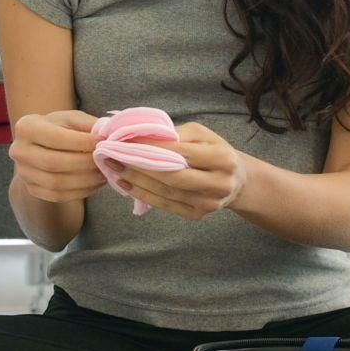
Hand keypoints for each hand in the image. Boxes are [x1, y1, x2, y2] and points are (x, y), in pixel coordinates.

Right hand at [9, 109, 106, 202]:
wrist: (42, 146)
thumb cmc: (59, 128)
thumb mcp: (71, 119)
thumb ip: (87, 124)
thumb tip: (106, 134)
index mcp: (26, 127)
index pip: (55, 138)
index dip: (81, 142)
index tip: (102, 142)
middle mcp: (19, 151)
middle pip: (54, 163)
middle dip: (84, 163)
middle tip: (104, 160)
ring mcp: (23, 173)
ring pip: (57, 183)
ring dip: (85, 180)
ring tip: (103, 173)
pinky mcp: (32, 189)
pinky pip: (58, 196)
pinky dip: (81, 191)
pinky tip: (95, 183)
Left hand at [117, 122, 247, 220]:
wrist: (236, 181)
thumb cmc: (214, 151)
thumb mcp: (203, 135)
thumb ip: (177, 135)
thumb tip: (142, 137)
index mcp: (222, 158)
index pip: (181, 153)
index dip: (152, 147)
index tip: (127, 141)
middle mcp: (218, 183)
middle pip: (172, 177)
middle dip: (139, 167)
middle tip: (114, 156)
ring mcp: (208, 203)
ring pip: (166, 193)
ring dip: (136, 181)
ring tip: (114, 169)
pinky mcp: (197, 215)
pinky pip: (166, 205)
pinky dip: (143, 195)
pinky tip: (126, 185)